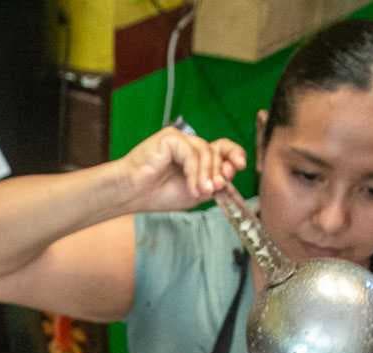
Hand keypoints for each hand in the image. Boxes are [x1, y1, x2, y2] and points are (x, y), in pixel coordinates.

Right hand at [118, 127, 246, 212]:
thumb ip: (213, 183)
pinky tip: (191, 187)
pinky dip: (194, 171)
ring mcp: (179, 139)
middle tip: (216, 188)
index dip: (234, 154)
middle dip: (219, 171)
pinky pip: (191, 152)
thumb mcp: (195, 192)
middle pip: (217, 149)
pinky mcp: (170, 138)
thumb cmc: (158, 194)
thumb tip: (231, 174)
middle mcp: (189, 144)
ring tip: (201, 192)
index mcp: (196, 156)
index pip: (222, 148)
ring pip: (205, 152)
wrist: (133, 194)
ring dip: (206, 175)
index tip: (240, 166)